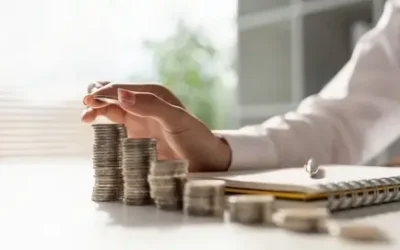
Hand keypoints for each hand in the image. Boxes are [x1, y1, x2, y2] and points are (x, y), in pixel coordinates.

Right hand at [81, 82, 230, 171]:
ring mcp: (138, 119)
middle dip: (96, 96)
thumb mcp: (176, 119)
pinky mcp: (134, 135)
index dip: (104, 91)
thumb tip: (121, 94)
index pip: (122, 88)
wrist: (204, 161)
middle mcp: (143, 103)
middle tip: (87, 106)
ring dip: (96, 109)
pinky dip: (101, 122)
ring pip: (109, 108)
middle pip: (112, 95)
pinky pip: (113, 125)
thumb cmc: (195, 138)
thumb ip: (151, 105)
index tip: (90, 99)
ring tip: (85, 117)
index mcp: (153, 94)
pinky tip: (93, 124)